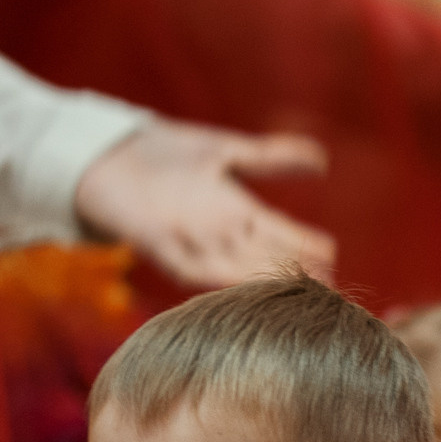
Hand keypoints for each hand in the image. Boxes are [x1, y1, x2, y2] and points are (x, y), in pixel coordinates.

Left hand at [74, 120, 335, 289]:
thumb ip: (275, 157)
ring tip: (297, 291)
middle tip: (329, 290)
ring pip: (238, 266)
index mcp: (241, 213)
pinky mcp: (154, 240)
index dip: (312, 249)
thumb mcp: (227, 150)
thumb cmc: (164, 153)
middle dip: (297, 274)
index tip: (335, 260)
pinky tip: (242, 280)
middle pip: (268, 258)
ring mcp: (189, 239)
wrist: (105, 154)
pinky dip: (217, 275)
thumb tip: (324, 162)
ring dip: (266, 280)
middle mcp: (220, 232)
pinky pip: (190, 266)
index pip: (288, 237)